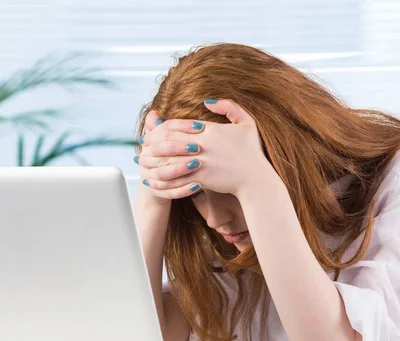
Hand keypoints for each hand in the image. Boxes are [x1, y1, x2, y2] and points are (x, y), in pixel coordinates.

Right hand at [135, 110, 205, 202]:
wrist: (160, 183)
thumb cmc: (169, 156)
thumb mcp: (166, 140)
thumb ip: (164, 127)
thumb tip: (154, 114)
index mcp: (149, 142)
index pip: (163, 130)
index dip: (181, 127)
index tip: (201, 127)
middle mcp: (145, 158)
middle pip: (159, 150)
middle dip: (178, 148)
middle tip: (197, 147)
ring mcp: (150, 176)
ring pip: (163, 173)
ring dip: (180, 169)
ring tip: (198, 165)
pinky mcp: (157, 192)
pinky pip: (169, 192)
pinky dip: (183, 189)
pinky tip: (198, 185)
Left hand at [137, 99, 276, 199]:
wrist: (256, 179)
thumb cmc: (252, 152)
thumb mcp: (247, 123)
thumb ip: (229, 107)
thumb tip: (207, 101)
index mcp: (209, 129)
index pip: (178, 124)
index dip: (163, 127)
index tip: (155, 131)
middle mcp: (202, 144)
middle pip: (169, 140)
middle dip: (153, 142)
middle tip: (143, 145)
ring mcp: (200, 161)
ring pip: (169, 158)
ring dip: (154, 161)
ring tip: (143, 163)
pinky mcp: (200, 178)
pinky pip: (175, 178)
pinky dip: (163, 179)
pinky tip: (154, 180)